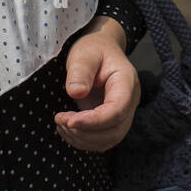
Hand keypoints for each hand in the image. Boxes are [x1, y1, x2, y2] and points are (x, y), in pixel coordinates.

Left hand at [56, 19, 139, 151]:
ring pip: (110, 139)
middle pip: (115, 130)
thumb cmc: (93, 50)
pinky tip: (67, 128)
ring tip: (61, 123)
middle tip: (61, 120)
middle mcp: (130, 100)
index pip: (118, 109)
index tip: (69, 120)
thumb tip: (76, 92)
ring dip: (83, 139)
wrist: (100, 51)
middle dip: (86, 132)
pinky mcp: (112, 121)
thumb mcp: (84, 54)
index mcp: (127, 82)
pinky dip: (83, 140)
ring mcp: (123, 113)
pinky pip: (103, 140)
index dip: (94, 120)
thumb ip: (80, 71)